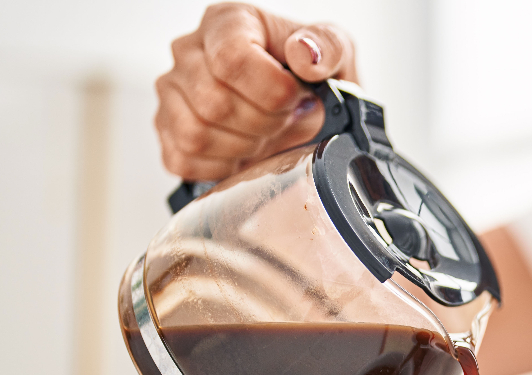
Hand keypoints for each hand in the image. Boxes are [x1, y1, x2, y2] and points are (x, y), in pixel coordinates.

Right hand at [155, 3, 358, 180]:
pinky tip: (243, 153)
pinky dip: (222, 167)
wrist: (300, 108)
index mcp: (227, 22)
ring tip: (266, 134)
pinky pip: (184, 160)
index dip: (271, 91)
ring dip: (244, 147)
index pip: (230, 59)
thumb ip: (326, 45)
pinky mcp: (167, 130)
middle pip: (214, 102)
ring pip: (195, 134)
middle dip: (264, 124)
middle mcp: (189, 51)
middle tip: (285, 120)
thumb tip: (305, 54)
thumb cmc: (310, 75)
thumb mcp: (335, 50)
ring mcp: (172, 91)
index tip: (295, 99)